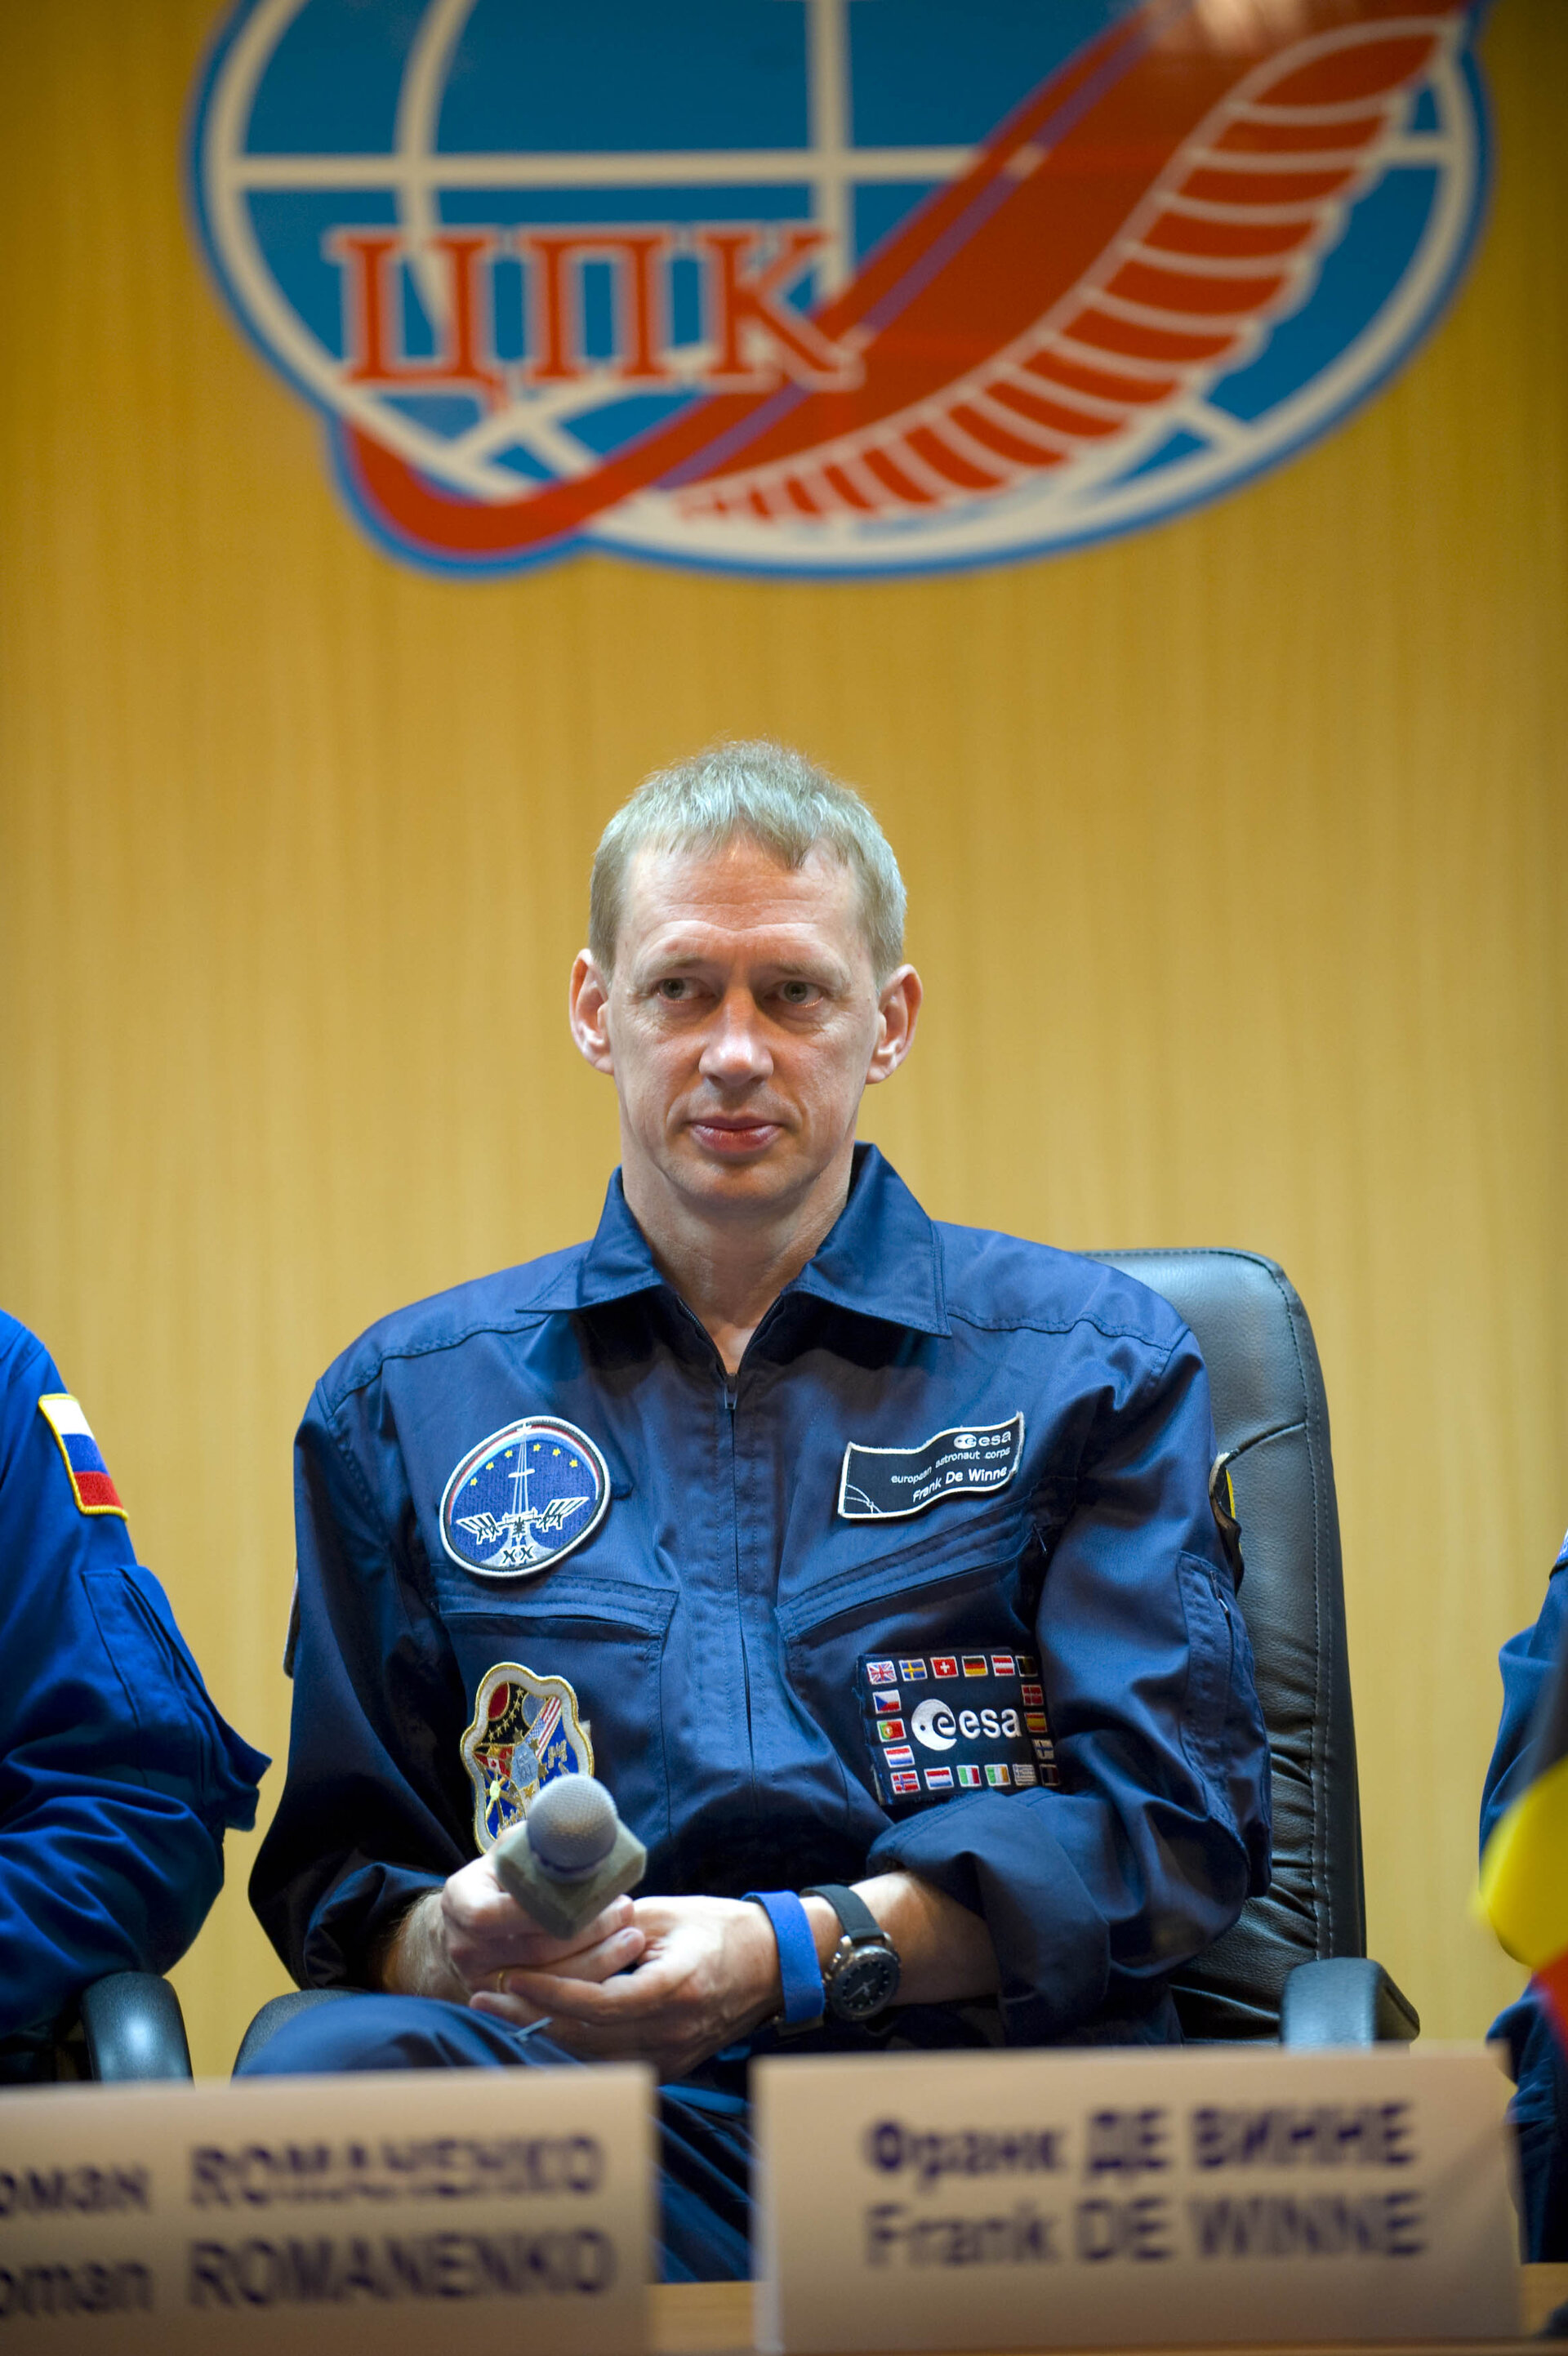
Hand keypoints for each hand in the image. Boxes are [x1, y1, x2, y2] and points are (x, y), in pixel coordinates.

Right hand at [379, 1854, 645, 2002]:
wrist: (472, 1921)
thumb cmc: (502, 1877)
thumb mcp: (510, 1849)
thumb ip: (539, 1840)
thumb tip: (583, 1822)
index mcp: (461, 1901)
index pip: (492, 1915)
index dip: (537, 1911)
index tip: (585, 1899)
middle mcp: (464, 1947)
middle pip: (532, 1951)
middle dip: (586, 1932)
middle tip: (626, 1911)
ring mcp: (481, 1980)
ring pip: (548, 1982)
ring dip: (596, 1960)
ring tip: (632, 1936)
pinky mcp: (504, 2004)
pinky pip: (552, 2002)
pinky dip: (586, 1984)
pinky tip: (615, 1964)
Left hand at [469, 1893, 780, 2077]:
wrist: (773, 1964)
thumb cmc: (720, 1927)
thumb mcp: (669, 1912)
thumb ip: (616, 1927)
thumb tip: (562, 1932)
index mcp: (676, 1985)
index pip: (601, 2002)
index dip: (552, 1993)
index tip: (513, 1977)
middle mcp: (674, 2030)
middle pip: (588, 2036)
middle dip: (530, 2017)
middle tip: (484, 1998)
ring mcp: (673, 2055)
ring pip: (593, 2057)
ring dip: (544, 2036)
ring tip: (499, 2014)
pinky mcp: (671, 2068)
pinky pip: (611, 2064)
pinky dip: (573, 2049)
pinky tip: (540, 2030)